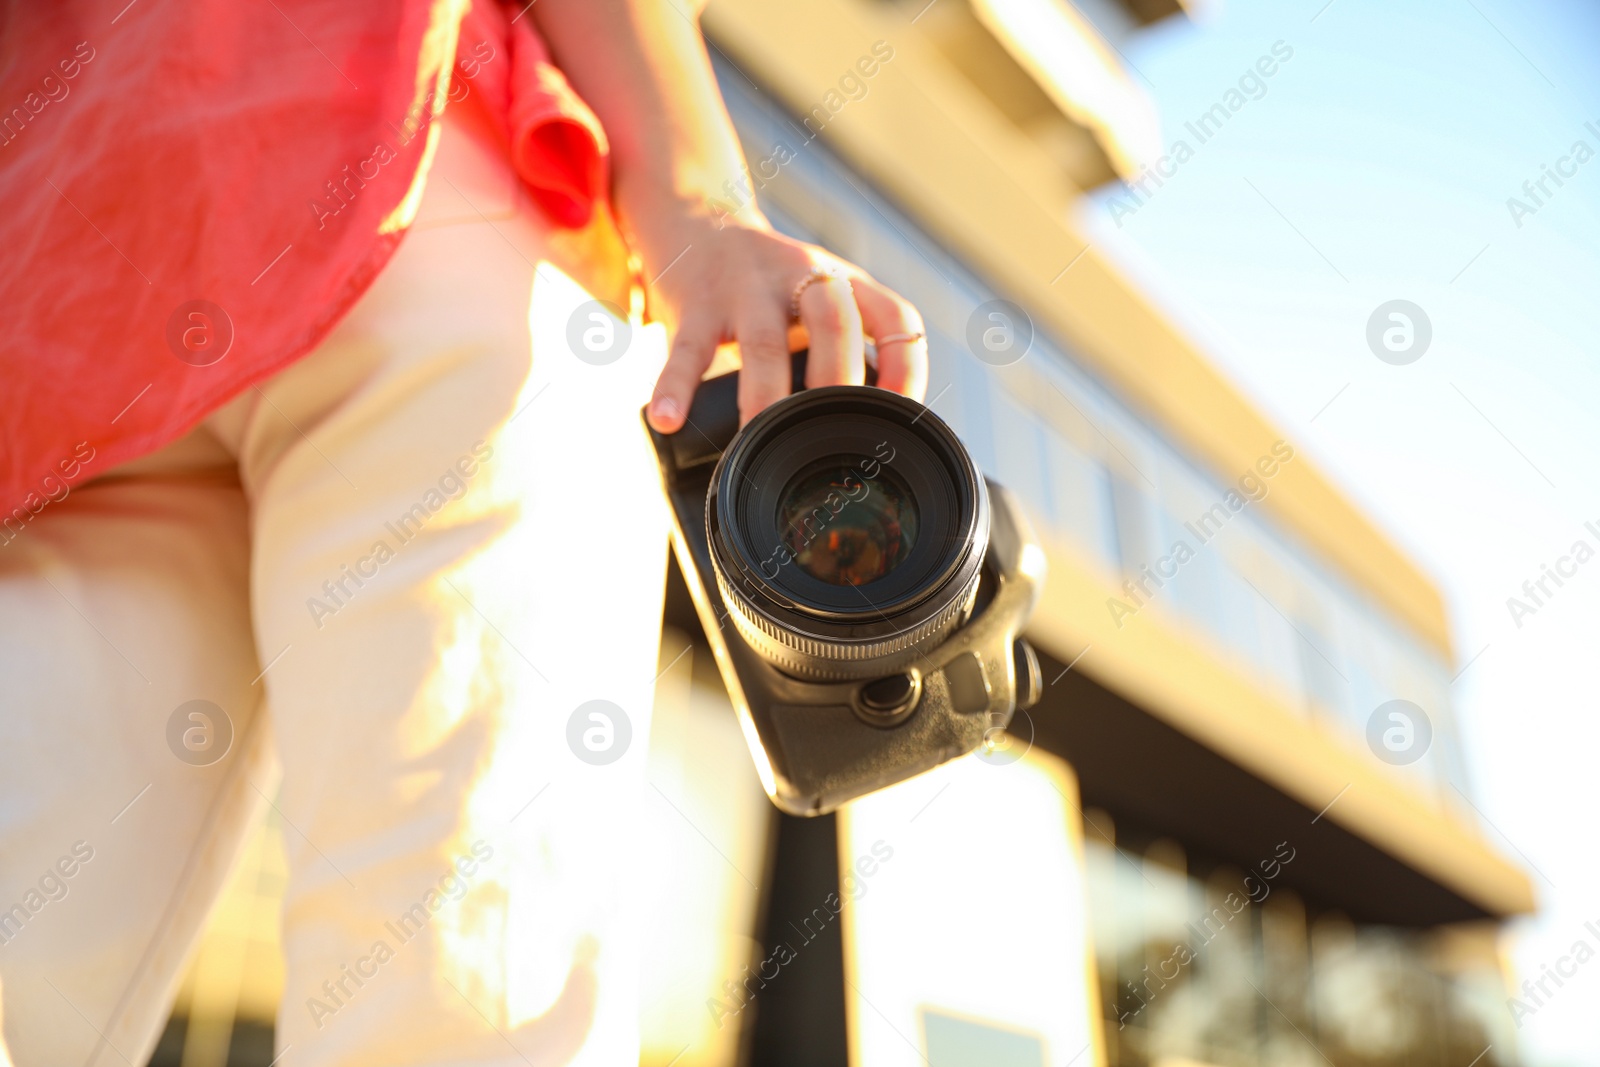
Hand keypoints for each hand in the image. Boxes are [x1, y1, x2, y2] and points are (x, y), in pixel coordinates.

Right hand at [638, 215, 927, 433]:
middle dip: (838, 382)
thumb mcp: (818, 300)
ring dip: (765, 398)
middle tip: (834, 440)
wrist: (696, 223)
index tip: (898, 419)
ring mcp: (748, 287)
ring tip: (756, 444)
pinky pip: (688, 348)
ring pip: (763, 343)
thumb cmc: (768, 287)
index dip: (906, 370)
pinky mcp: (696, 300)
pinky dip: (676, 385)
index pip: (896, 319)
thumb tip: (865, 434)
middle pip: (834, 324)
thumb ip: (843, 351)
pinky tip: (667, 419)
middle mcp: (803, 276)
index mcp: (844, 282)